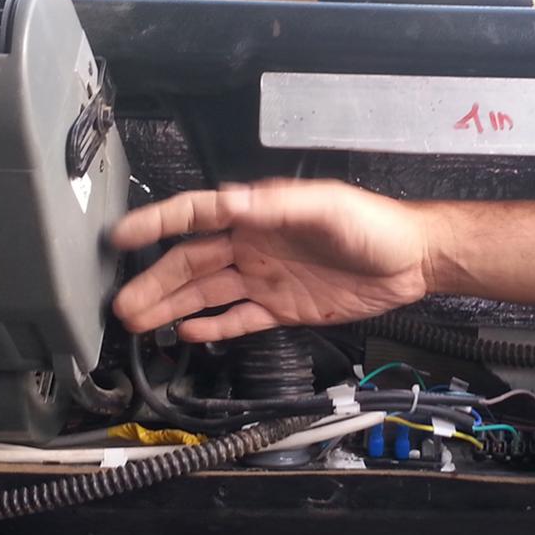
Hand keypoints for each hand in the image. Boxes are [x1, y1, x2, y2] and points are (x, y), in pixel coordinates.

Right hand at [109, 179, 434, 341]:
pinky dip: (213, 326)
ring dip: (172, 307)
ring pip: (206, 294)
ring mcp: (265, 278)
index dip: (157, 223)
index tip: (123, 234)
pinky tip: (188, 333)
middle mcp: (254, 245)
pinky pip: (238, 317)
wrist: (411, 261)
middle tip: (122, 301)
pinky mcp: (282, 307)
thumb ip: (278, 204)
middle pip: (191, 262)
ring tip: (139, 321)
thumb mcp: (326, 207)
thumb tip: (233, 200)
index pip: (196, 216)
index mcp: (258, 215)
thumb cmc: (374, 224)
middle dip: (155, 281)